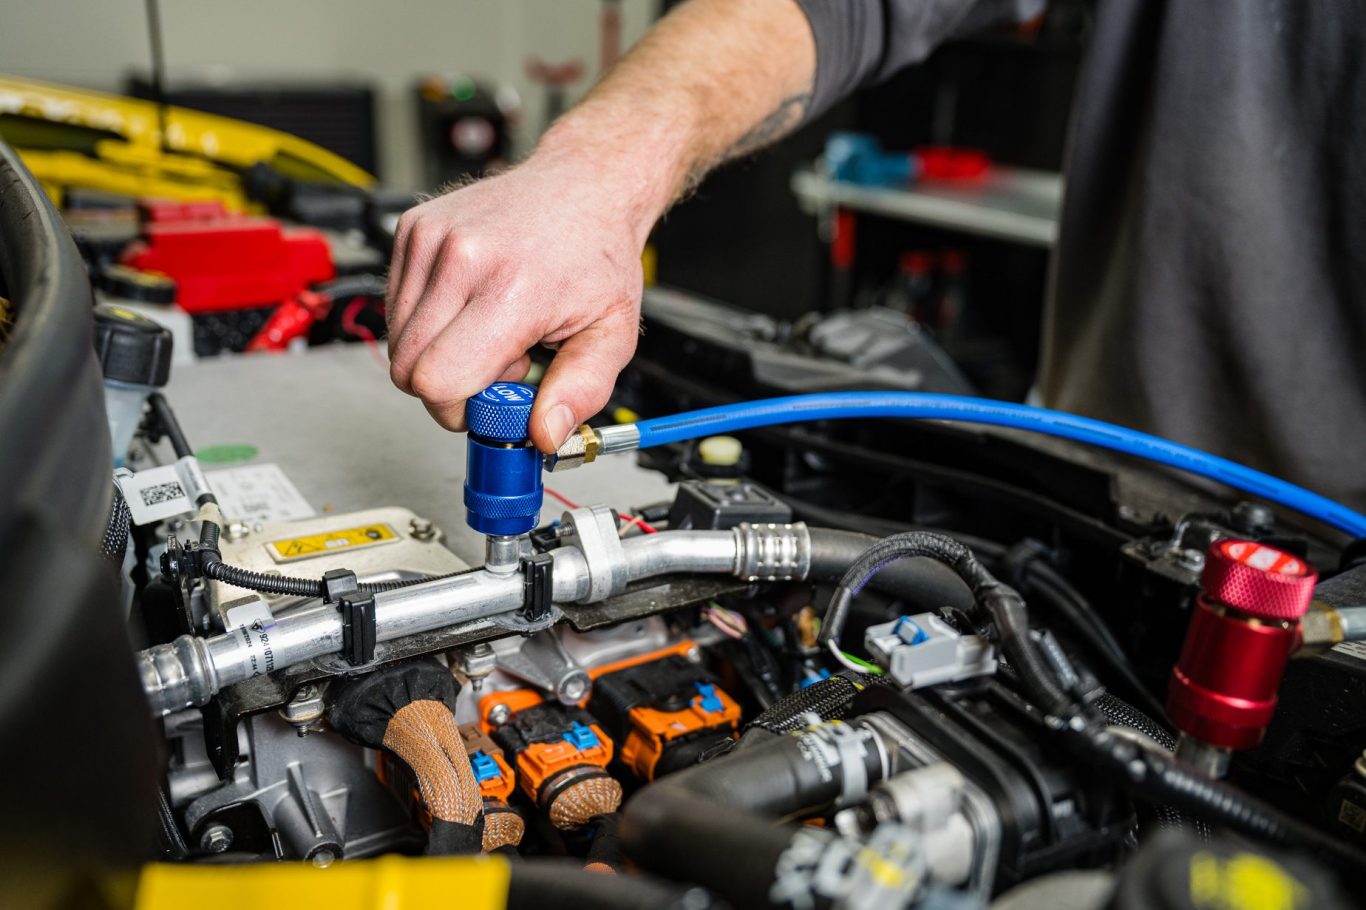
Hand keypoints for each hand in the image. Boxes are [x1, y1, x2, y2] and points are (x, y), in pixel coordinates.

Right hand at [385, 150, 649, 452]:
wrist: (584, 184)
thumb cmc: (597, 253)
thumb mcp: (612, 334)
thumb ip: (582, 391)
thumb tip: (544, 435)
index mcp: (511, 287)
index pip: (437, 380)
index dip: (460, 407)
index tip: (496, 398)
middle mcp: (461, 257)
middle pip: (408, 369)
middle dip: (450, 385)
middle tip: (502, 362)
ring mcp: (429, 238)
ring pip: (397, 342)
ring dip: (440, 352)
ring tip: (491, 327)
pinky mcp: (411, 228)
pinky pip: (395, 308)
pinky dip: (429, 322)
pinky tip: (472, 305)